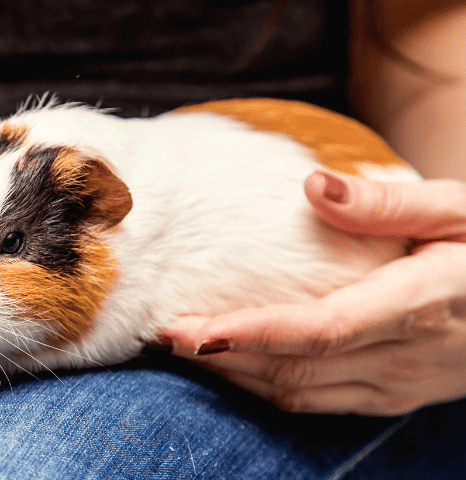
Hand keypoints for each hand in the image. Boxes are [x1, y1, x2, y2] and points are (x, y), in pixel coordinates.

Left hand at [162, 171, 465, 415]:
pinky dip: (265, 384)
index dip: (247, 333)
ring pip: (298, 391)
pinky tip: (233, 362)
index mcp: (422, 304)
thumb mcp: (462, 209)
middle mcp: (407, 357)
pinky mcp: (394, 397)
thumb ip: (389, 202)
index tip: (187, 327)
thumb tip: (315, 185)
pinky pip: (317, 400)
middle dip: (221, 354)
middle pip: (294, 367)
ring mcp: (400, 386)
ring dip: (235, 374)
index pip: (318, 330)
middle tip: (160, 331)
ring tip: (181, 346)